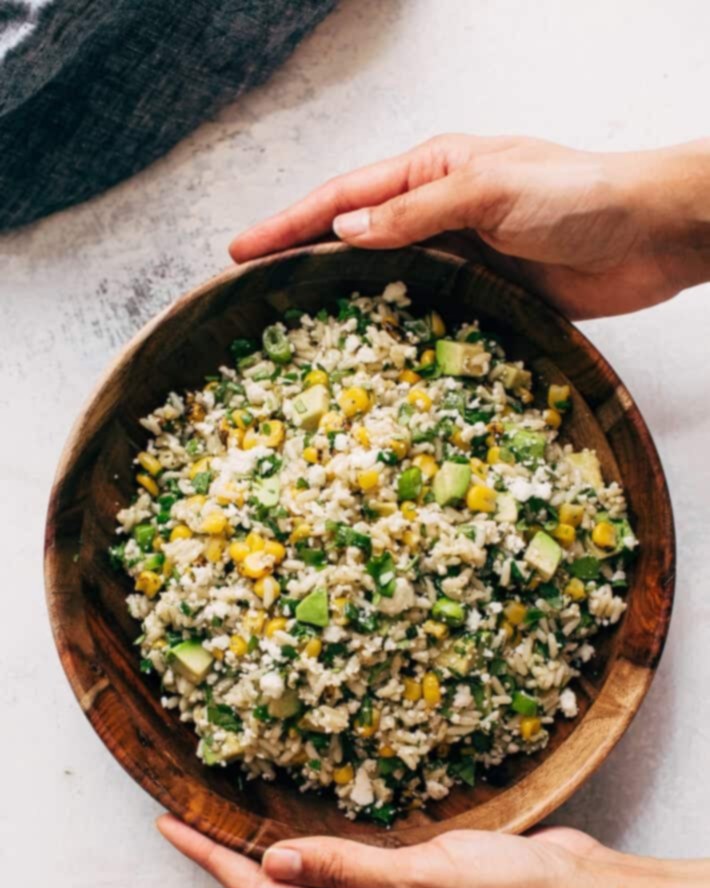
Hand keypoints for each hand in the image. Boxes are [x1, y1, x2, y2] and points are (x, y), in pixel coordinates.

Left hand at [157, 816, 709, 887]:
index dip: (211, 858)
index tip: (170, 825)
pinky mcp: (406, 874)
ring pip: (307, 867)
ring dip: (267, 839)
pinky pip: (344, 853)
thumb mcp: (420, 881)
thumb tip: (271, 858)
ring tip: (226, 808)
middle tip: (185, 809)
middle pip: (274, 883)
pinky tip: (303, 812)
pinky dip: (315, 832)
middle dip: (226, 850)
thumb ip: (345, 868)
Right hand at [229, 134, 709, 318]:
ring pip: (386, 282)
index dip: (289, 223)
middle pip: (356, 240)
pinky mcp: (484, 298)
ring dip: (346, 303)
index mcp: (433, 170)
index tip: (241, 250)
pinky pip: (427, 314)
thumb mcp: (489, 188)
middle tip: (254, 300)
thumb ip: (417, 213)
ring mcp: (460, 258)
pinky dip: (396, 331)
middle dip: (304, 263)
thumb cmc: (577, 195)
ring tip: (296, 335)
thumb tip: (345, 232)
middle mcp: (438, 214)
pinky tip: (371, 354)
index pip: (345, 196)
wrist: (650, 237)